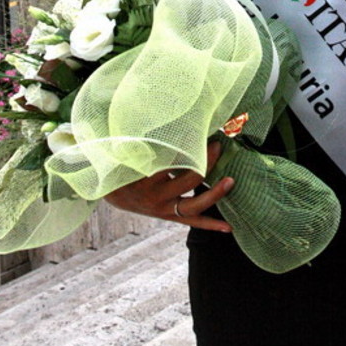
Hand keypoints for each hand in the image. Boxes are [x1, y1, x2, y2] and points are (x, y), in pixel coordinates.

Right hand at [105, 140, 233, 231]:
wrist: (114, 191)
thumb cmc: (126, 163)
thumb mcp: (132, 149)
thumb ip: (152, 138)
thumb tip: (177, 118)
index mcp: (145, 175)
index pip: (174, 159)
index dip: (190, 145)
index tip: (202, 130)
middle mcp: (155, 195)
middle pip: (189, 179)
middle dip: (207, 161)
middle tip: (218, 144)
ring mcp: (164, 209)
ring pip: (194, 206)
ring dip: (215, 194)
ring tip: (231, 181)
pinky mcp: (169, 217)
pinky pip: (192, 222)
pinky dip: (211, 224)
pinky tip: (229, 227)